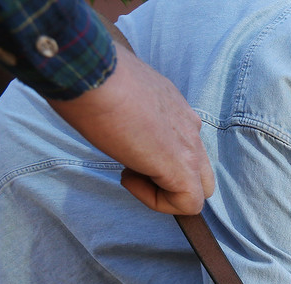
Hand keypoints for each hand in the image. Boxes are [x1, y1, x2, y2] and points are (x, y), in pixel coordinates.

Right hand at [47, 43, 213, 214]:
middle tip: (133, 167)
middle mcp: (190, 126)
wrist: (90, 73)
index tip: (127, 145)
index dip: (157, 156)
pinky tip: (129, 178)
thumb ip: (132, 111)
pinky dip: (158, 202)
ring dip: (164, 191)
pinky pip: (188, 203)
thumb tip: (120, 119)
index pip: (183, 145)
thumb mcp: (119, 94)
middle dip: (170, 180)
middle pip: (201, 172)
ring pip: (199, 189)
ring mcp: (191, 146)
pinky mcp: (182, 167)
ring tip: (129, 172)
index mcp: (176, 108)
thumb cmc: (92, 78)